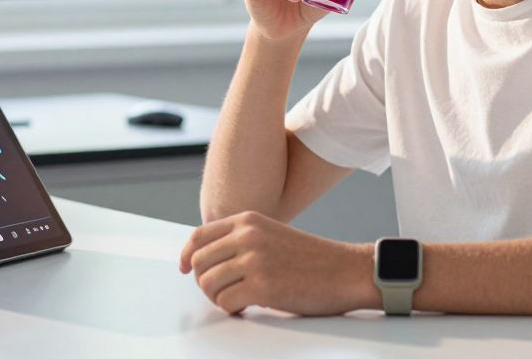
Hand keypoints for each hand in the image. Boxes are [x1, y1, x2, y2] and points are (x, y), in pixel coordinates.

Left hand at [179, 211, 376, 315]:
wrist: (346, 270)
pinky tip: (248, 308)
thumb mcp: (271, 235)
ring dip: (218, 298)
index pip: (199, 236)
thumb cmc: (311, 259)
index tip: (186, 268)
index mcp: (248, 220)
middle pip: (199, 262)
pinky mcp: (262, 286)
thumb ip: (241, 240)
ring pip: (208, 284)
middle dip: (205, 282)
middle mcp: (247, 236)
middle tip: (223, 292)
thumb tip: (204, 260)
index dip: (187, 255)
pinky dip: (232, 310)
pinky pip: (226, 303)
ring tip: (238, 300)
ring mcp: (254, 260)